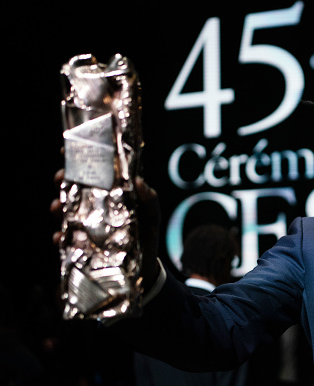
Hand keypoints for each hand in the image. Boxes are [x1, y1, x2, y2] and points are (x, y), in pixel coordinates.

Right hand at [50, 170, 161, 291]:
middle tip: (59, 177)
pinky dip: (60, 238)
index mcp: (110, 196)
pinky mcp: (79, 246)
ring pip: (64, 212)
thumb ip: (150, 201)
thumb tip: (140, 182)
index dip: (81, 161)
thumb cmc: (146, 237)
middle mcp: (94, 208)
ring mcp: (84, 226)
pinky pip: (64, 240)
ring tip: (57, 206)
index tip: (68, 150)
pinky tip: (59, 237)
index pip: (94, 175)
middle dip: (63, 181)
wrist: (144, 269)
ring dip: (58, 207)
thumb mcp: (152, 217)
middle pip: (73, 190)